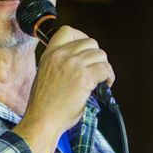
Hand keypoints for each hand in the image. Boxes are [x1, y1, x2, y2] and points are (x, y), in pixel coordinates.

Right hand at [16, 26, 113, 152]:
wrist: (43, 120)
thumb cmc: (44, 106)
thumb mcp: (44, 76)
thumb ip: (59, 65)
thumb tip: (79, 63)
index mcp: (50, 54)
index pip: (68, 31)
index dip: (81, 37)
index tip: (86, 50)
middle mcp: (61, 56)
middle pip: (90, 42)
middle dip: (97, 56)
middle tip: (96, 70)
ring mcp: (73, 65)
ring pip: (100, 55)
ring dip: (104, 67)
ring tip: (101, 80)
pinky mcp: (84, 78)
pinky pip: (105, 69)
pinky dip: (109, 77)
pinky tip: (105, 85)